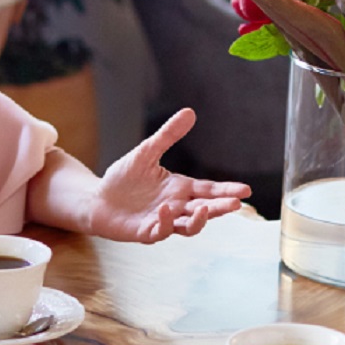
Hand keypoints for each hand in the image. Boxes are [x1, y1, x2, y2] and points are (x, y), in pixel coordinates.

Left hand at [88, 109, 251, 242]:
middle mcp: (176, 206)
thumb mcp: (147, 152)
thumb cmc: (124, 178)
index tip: (246, 190)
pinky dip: (166, 223)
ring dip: (198, 220)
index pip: (209, 190)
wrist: (98, 199)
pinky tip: (165, 210)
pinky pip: (161, 231)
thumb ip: (168, 135)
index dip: (227, 191)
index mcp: (180, 188)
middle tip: (236, 204)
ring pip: (188, 227)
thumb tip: (190, 112)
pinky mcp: (146, 232)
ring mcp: (163, 221)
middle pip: (205, 210)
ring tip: (204, 209)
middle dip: (221, 208)